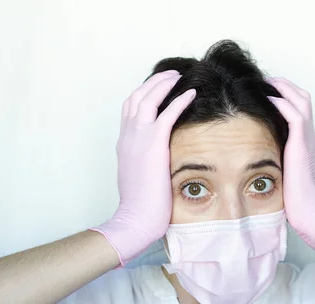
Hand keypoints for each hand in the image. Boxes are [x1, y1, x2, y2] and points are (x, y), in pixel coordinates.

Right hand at [91, 70, 195, 265]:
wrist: (135, 219)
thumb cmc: (140, 205)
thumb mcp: (140, 176)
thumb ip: (145, 162)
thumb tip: (158, 161)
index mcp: (124, 144)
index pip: (130, 110)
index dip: (143, 95)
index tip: (157, 89)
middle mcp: (127, 136)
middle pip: (136, 97)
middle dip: (153, 82)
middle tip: (170, 74)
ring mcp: (137, 139)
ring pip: (148, 98)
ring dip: (163, 84)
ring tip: (178, 76)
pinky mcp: (153, 144)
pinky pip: (167, 114)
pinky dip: (178, 100)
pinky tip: (191, 93)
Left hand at [268, 78, 314, 261]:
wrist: (311, 214)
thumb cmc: (296, 201)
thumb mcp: (283, 174)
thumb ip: (275, 161)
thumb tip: (256, 159)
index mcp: (305, 143)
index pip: (300, 109)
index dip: (285, 96)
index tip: (266, 91)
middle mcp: (309, 137)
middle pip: (303, 97)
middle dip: (283, 85)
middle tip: (264, 81)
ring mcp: (308, 139)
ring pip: (300, 99)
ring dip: (282, 87)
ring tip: (263, 82)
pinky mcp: (302, 145)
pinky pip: (294, 114)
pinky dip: (281, 101)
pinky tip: (265, 98)